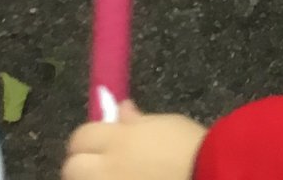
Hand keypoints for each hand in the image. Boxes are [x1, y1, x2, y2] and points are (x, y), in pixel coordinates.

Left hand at [63, 103, 205, 179]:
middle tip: (97, 165)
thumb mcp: (166, 125)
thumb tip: (121, 109)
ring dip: (91, 178)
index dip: (87, 139)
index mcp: (119, 139)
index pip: (81, 136)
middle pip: (72, 167)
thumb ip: (138, 121)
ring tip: (109, 175)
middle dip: (80, 164)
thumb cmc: (192, 147)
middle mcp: (109, 168)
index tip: (96, 142)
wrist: (210, 175)